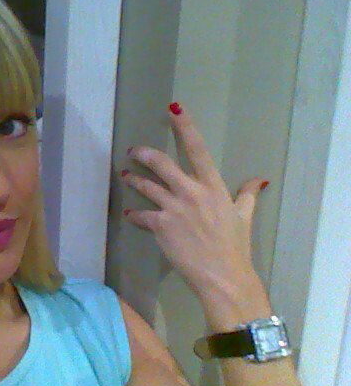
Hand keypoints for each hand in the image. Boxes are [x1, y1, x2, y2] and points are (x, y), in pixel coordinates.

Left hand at [122, 102, 267, 299]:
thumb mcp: (244, 217)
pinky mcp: (161, 226)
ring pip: (146, 186)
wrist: (223, 277)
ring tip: (125, 177)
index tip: (173, 108)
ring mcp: (174, 208)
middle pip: (162, 163)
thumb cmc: (235, 247)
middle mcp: (192, 192)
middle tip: (134, 151)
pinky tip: (129, 215)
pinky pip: (141, 215)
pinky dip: (133, 214)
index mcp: (213, 187)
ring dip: (133, 180)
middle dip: (144, 154)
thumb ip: (247, 195)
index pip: (198, 149)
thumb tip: (259, 179)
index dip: (185, 127)